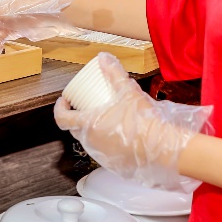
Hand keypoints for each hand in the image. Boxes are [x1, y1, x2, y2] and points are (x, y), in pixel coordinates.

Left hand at [51, 53, 207, 186]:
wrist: (161, 146)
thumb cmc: (142, 121)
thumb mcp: (127, 91)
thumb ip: (114, 73)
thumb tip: (104, 57)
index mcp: (87, 125)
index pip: (61, 118)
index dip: (60, 108)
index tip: (64, 100)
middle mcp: (90, 142)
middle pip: (75, 129)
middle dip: (78, 117)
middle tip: (87, 107)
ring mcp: (100, 155)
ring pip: (90, 140)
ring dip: (93, 130)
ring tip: (105, 118)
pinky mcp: (112, 164)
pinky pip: (103, 151)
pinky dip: (106, 142)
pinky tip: (117, 134)